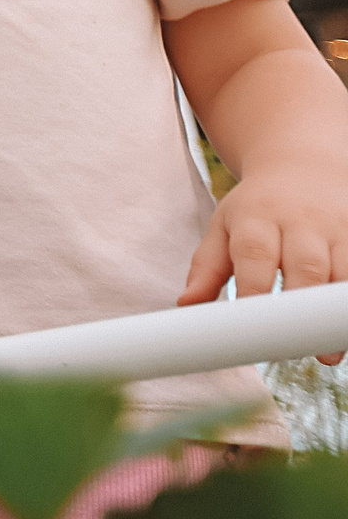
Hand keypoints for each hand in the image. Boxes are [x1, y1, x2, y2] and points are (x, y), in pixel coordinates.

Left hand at [181, 145, 347, 364]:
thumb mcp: (223, 226)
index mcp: (257, 218)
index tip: (252, 332)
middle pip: (306, 266)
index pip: (255, 257)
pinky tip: (343, 326)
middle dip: (302, 310)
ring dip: (334, 314)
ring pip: (343, 272)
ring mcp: (337, 228)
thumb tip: (186, 305)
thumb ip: (206, 267)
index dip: (254, 293)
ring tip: (329, 354)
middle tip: (296, 353)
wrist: (302, 164)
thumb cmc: (255, 207)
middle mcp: (300, 222)